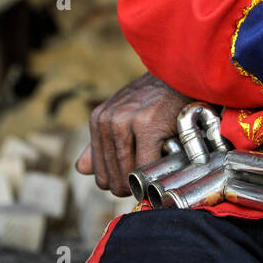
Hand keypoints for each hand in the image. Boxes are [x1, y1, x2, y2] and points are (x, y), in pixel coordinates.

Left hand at [75, 72, 190, 195]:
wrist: (181, 75)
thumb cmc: (156, 99)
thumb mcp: (124, 115)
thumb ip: (103, 142)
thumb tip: (80, 168)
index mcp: (98, 120)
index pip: (100, 172)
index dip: (118, 184)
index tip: (136, 185)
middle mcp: (107, 120)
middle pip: (112, 176)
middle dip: (130, 188)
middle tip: (149, 186)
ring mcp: (125, 121)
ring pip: (127, 174)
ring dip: (142, 184)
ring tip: (157, 179)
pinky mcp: (147, 123)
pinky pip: (146, 165)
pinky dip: (156, 173)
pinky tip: (164, 169)